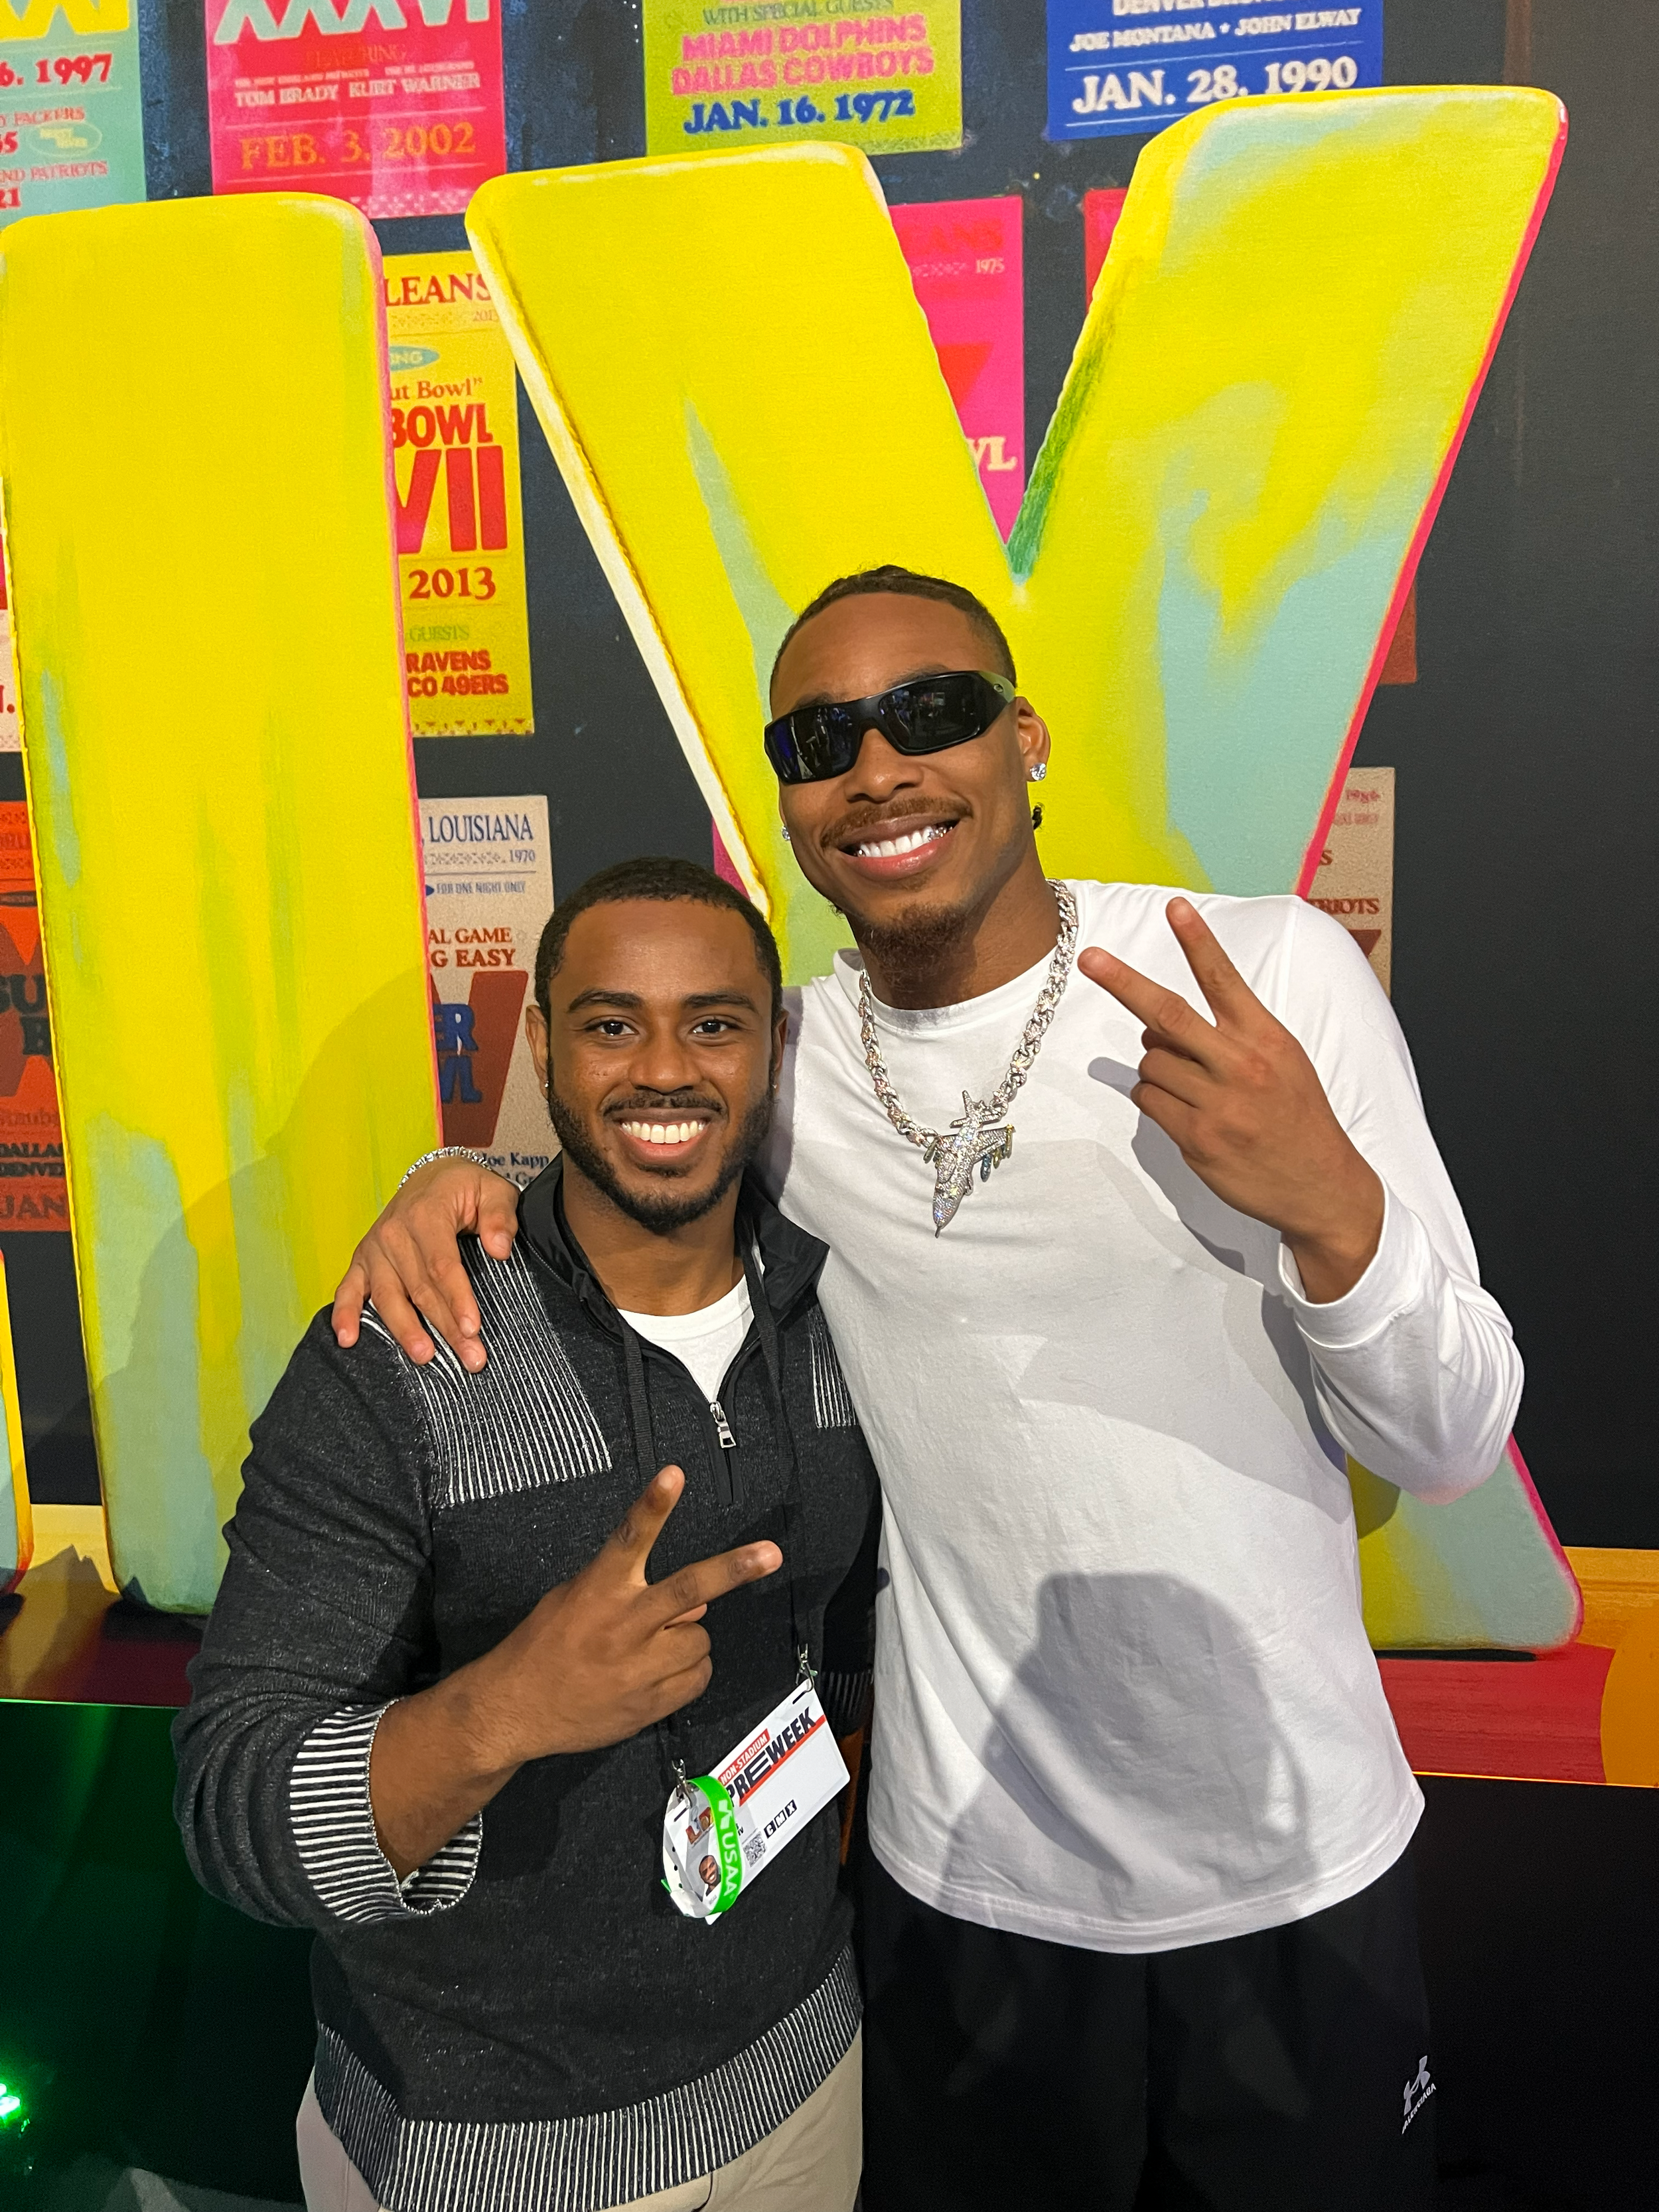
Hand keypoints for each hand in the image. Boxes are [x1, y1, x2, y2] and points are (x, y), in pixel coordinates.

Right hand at [331, 1155, 521, 1371]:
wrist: (433, 1176)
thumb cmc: (465, 1188)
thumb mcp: (493, 1190)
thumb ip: (500, 1216)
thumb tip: (500, 1248)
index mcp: (427, 1214)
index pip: (442, 1265)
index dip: (457, 1299)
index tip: (472, 1328)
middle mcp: (394, 1232)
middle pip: (419, 1288)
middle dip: (444, 1327)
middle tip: (470, 1358)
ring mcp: (375, 1249)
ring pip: (387, 1296)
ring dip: (404, 1330)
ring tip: (424, 1357)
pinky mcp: (362, 1260)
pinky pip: (348, 1289)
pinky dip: (344, 1314)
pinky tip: (348, 1340)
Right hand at [468, 1464, 781, 1765]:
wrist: (512, 1711)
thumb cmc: (541, 1648)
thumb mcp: (574, 1600)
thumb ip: (631, 1590)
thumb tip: (694, 1596)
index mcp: (597, 1591)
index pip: (630, 1537)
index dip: (654, 1506)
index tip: (673, 1476)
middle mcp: (622, 1625)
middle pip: (688, 1588)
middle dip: (734, 1569)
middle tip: (770, 1554)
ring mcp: (637, 1667)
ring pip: (699, 1638)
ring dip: (688, 1638)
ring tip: (653, 1646)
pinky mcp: (648, 1704)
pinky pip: (696, 1678)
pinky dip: (687, 1672)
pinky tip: (658, 1673)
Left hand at [1078, 897, 1384, 1302]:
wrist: (1323, 1185)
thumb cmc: (1297, 1115)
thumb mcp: (1283, 1061)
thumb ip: (1229, 1036)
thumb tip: (1159, 1024)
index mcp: (1266, 1038)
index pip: (1224, 980)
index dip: (1197, 941)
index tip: (1175, 907)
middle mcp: (1240, 1065)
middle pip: (1167, 1013)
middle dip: (1123, 982)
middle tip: (1090, 958)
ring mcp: (1216, 1104)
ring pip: (1152, 1061)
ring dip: (1157, 1064)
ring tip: (1192, 1084)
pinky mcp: (1196, 1139)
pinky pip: (1150, 1100)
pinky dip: (1155, 1097)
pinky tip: (1184, 1111)